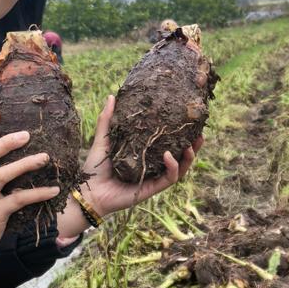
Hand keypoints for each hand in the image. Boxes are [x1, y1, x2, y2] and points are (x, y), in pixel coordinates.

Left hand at [78, 94, 202, 218]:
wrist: (89, 192)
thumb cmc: (95, 168)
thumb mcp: (104, 139)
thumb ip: (108, 120)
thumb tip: (112, 96)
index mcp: (145, 155)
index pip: (168, 143)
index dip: (180, 134)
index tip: (188, 120)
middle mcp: (152, 167)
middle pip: (180, 156)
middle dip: (193, 146)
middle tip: (200, 132)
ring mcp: (153, 178)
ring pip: (180, 168)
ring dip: (190, 157)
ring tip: (194, 143)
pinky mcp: (152, 189)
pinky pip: (169, 178)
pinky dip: (172, 167)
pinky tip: (170, 155)